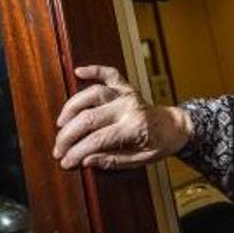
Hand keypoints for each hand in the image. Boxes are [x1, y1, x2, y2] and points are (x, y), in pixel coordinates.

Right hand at [54, 65, 192, 169]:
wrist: (175, 127)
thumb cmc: (158, 144)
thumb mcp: (140, 160)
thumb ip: (113, 161)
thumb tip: (86, 160)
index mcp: (135, 127)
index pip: (97, 140)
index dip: (77, 152)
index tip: (65, 162)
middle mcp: (130, 107)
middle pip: (89, 118)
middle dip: (68, 135)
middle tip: (58, 149)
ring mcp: (128, 94)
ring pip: (93, 94)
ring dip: (72, 107)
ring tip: (61, 123)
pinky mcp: (127, 87)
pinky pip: (110, 73)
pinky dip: (94, 70)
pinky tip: (78, 72)